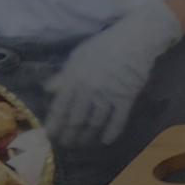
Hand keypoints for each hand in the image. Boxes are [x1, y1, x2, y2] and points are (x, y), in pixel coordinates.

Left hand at [45, 1, 181, 145]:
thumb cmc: (105, 45)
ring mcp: (108, 95)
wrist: (135, 40)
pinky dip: (111, 132)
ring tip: (82, 144)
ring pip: (95, 122)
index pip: (60, 107)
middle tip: (66, 144)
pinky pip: (118, 120)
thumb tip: (48, 90)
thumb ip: (64, 75)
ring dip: (87, 136)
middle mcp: (89, 90)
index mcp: (74, 78)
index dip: (54, 123)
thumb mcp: (79, 55)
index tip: (50, 135)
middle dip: (69, 134)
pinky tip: (106, 141)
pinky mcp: (126, 98)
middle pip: (76, 118)